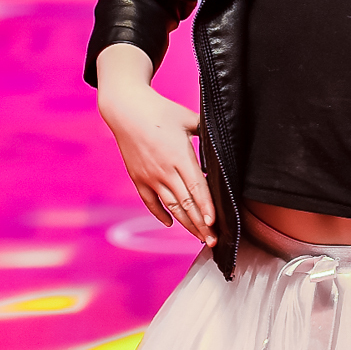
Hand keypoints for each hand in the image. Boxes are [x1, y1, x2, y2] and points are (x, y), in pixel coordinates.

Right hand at [96, 50, 215, 245]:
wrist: (125, 109)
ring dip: (186, 224)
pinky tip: (170, 224)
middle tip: (213, 240)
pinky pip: (150, 202)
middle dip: (201, 224)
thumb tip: (225, 140)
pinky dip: (160, 214)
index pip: (197, 188)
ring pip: (170, 207)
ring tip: (199, 237)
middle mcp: (164, 171)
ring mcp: (149, 177)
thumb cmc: (160, 110)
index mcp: (179, 156)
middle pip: (186, 204)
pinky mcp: (138, 178)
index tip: (215, 223)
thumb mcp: (188, 118)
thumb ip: (207, 132)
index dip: (206, 207)